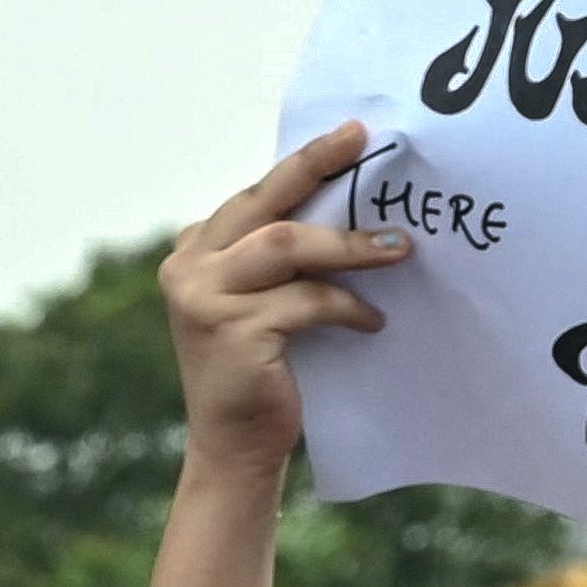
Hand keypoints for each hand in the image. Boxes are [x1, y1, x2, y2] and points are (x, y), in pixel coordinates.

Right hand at [158, 121, 409, 483]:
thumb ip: (276, 257)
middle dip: (318, 167)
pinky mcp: (232, 331)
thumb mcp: (260, 301)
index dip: (304, 164)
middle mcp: (187, 268)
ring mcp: (203, 299)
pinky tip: (372, 320)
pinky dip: (346, 306)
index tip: (352, 136)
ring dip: (349, 245)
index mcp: (192, 253)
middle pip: (264, 202)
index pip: (255, 197)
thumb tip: (349, 200)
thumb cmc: (260, 372)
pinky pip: (305, 300)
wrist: (234, 450)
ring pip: (287, 244)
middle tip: (366, 143)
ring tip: (399, 249)